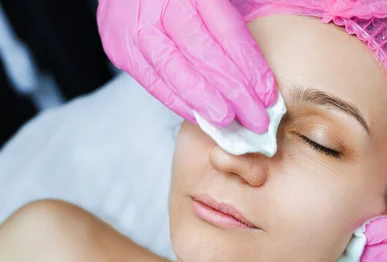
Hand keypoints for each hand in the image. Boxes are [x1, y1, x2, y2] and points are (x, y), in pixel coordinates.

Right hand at [97, 0, 276, 131]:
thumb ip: (227, 22)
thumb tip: (258, 74)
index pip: (226, 30)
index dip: (250, 66)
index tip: (268, 95)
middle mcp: (160, 5)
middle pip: (203, 54)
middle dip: (234, 93)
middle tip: (257, 121)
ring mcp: (136, 26)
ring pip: (176, 72)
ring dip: (207, 103)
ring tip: (231, 124)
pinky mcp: (118, 46)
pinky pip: (153, 81)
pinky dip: (179, 102)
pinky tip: (200, 116)